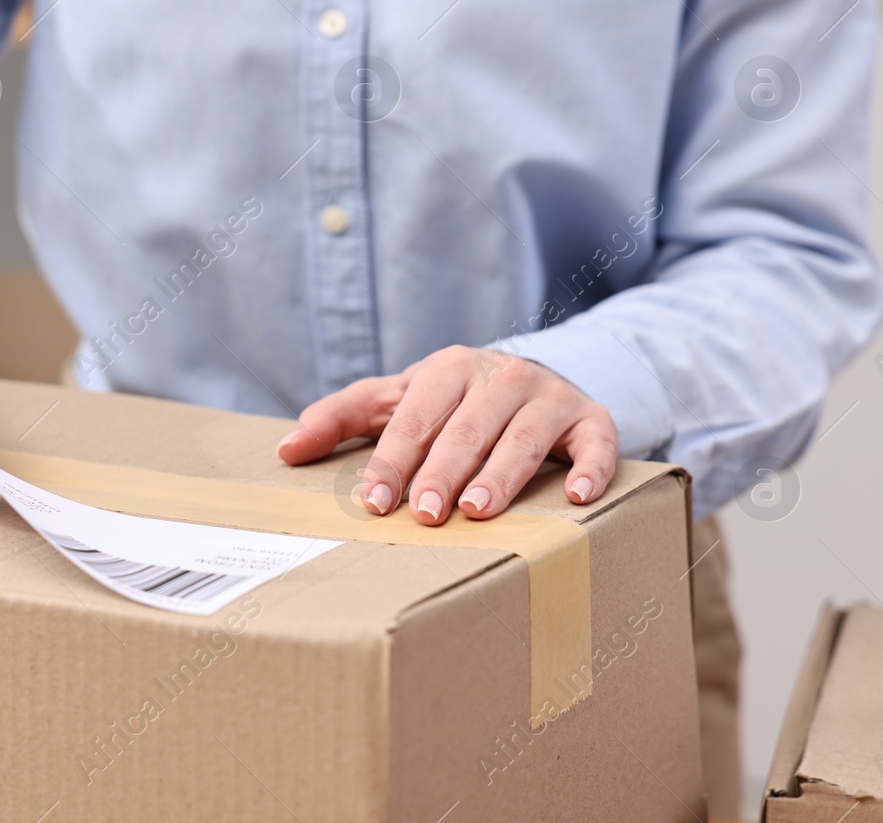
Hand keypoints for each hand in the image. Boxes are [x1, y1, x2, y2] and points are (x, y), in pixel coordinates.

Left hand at [277, 347, 617, 524]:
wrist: (534, 381)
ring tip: (479, 510)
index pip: (413, 418)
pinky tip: (576, 498)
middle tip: (423, 514)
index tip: (374, 501)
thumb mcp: (399, 399)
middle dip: (442, 472)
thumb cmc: (455, 401)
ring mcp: (549, 396)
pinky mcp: (592, 419)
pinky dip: (590, 469)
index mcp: (447, 369)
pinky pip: (597, 443)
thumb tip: (285, 450)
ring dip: (502, 473)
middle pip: (466, 429)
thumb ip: (343, 418)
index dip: (392, 460)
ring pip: (523, 437)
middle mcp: (500, 376)